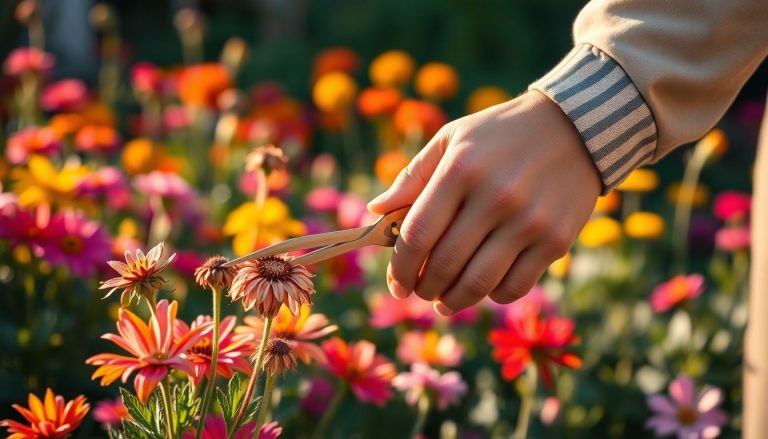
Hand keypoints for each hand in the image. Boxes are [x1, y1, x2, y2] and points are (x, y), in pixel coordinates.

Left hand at [368, 90, 601, 314]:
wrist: (577, 127)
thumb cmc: (501, 133)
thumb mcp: (453, 138)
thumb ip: (413, 175)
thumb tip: (376, 210)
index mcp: (461, 170)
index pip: (417, 234)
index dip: (400, 267)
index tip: (395, 283)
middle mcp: (495, 198)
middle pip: (444, 264)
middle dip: (424, 288)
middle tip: (419, 292)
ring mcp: (529, 222)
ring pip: (478, 284)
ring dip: (452, 301)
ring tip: (444, 302)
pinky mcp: (556, 241)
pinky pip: (515, 287)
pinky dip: (492, 296)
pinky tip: (484, 288)